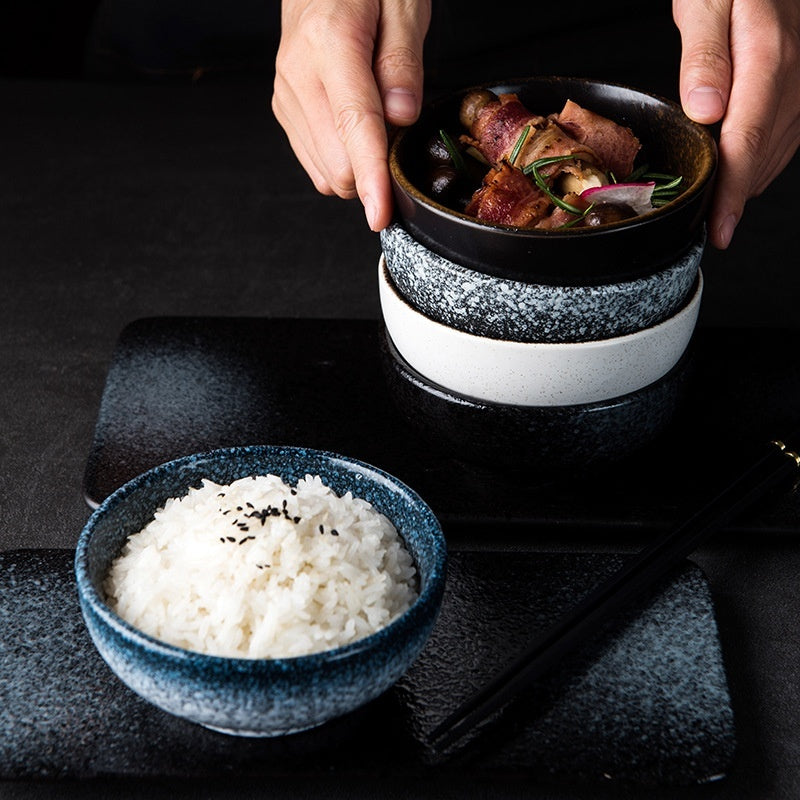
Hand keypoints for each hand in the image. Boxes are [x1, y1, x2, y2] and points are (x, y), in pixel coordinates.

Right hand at [272, 0, 430, 230]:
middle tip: (399, 130)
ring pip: (325, 171)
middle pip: (337, 162)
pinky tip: (355, 129)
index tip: (381, 213)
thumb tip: (402, 118)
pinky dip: (343, 159)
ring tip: (377, 120)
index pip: (354, 126)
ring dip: (358, 166)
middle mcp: (298, 74)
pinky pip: (317, 162)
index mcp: (330, 42)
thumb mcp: (402, 3)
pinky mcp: (285, 110)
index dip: (371, 178)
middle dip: (375, 168)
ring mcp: (286, 95)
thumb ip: (403, 62)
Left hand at [674, 0, 799, 248]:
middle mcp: (795, 74)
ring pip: (775, 153)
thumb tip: (704, 110)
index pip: (746, 141)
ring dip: (746, 182)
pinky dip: (759, 162)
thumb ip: (705, 56)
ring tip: (719, 209)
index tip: (719, 228)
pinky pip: (784, 138)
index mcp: (768, 56)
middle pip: (761, 155)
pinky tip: (739, 173)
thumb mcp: (706, 2)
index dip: (731, 192)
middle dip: (734, 197)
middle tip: (709, 228)